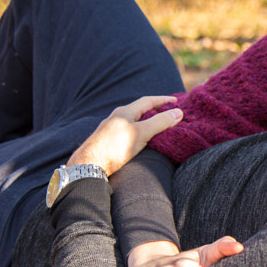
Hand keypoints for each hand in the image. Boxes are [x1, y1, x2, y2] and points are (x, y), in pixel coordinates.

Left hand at [67, 96, 181, 174]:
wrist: (88, 166)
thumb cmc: (114, 148)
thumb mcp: (141, 133)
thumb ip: (159, 122)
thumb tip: (178, 112)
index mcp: (125, 112)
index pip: (148, 101)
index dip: (163, 100)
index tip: (176, 101)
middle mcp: (117, 117)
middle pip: (140, 110)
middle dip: (156, 110)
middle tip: (169, 114)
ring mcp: (111, 129)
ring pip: (133, 121)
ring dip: (146, 122)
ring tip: (158, 127)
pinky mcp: (108, 141)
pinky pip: (128, 131)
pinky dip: (139, 132)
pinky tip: (141, 141)